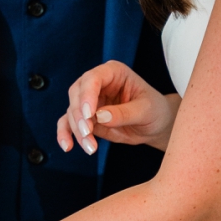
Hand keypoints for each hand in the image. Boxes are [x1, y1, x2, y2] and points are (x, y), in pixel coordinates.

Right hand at [55, 61, 178, 154]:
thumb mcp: (146, 110)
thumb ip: (125, 113)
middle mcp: (97, 84)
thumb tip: (100, 117)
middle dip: (80, 116)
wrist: (155, 125)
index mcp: (113, 73)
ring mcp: (88, 100)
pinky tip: (68, 146)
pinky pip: (68, 123)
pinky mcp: (84, 117)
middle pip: (76, 95)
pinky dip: (66, 134)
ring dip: (77, 131)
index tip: (89, 114)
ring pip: (72, 112)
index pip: (92, 79)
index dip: (87, 95)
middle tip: (88, 133)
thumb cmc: (155, 111)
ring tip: (90, 147)